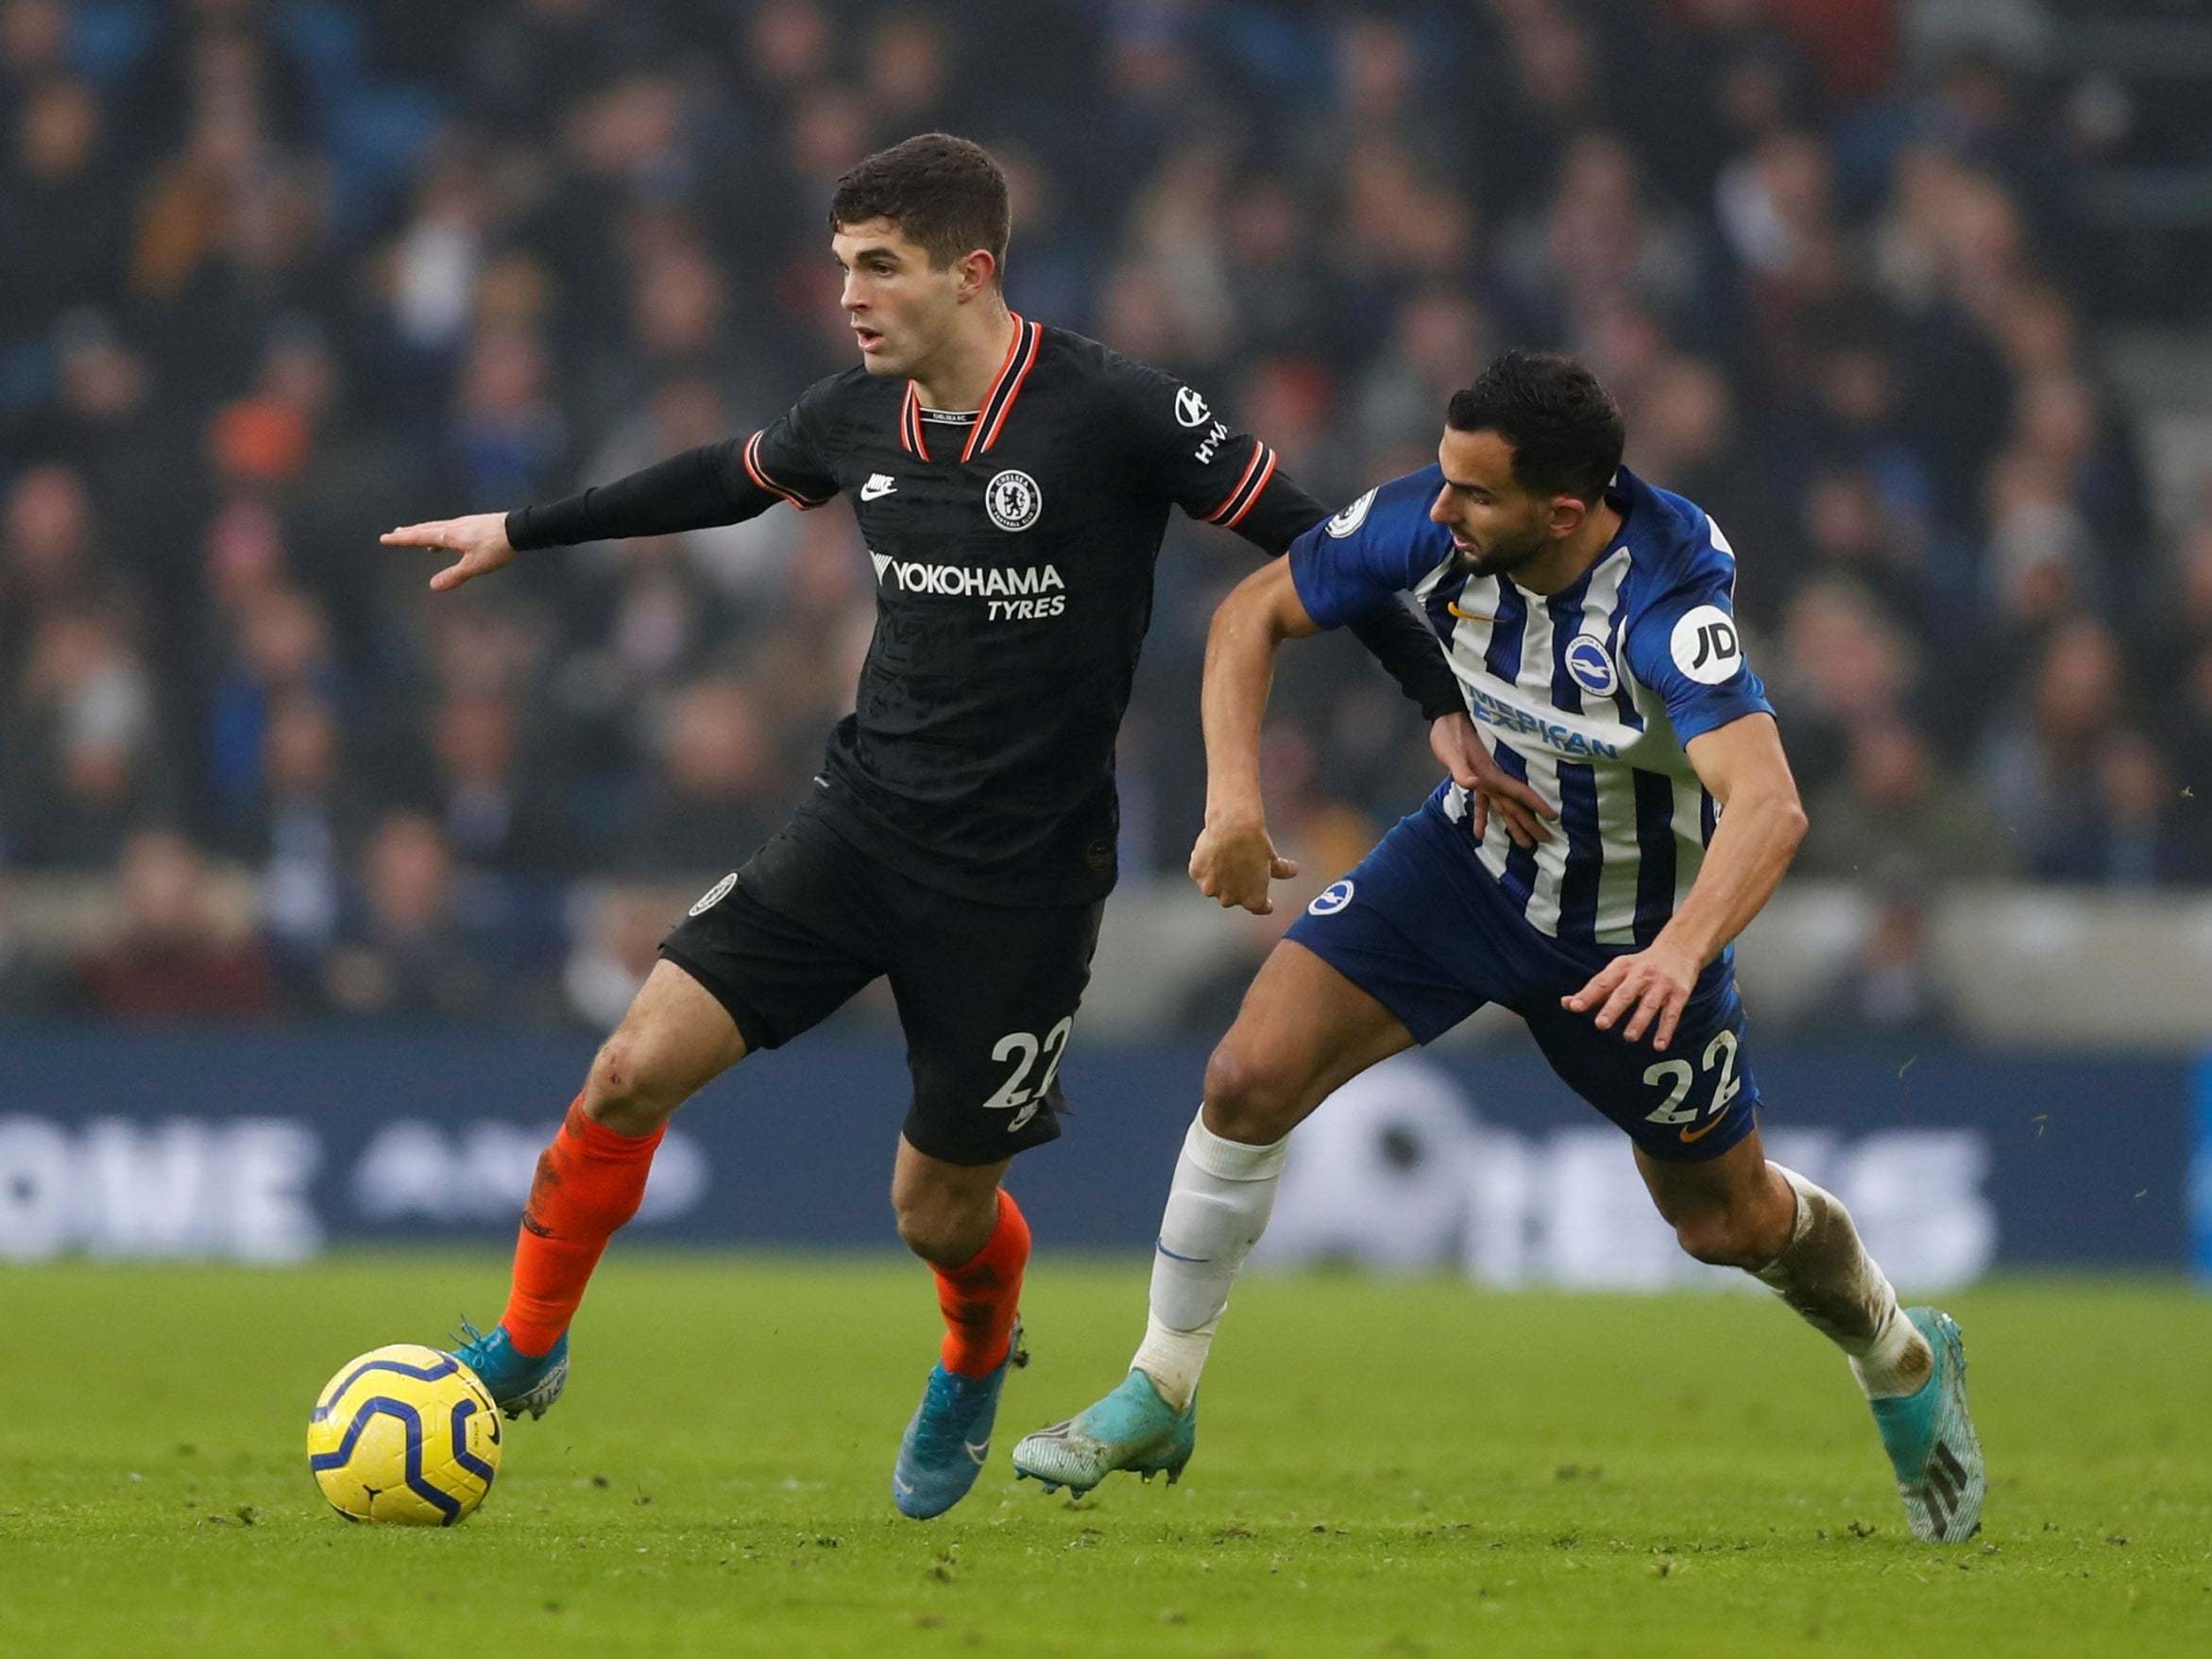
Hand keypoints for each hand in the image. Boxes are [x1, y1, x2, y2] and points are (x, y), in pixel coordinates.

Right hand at [380, 512, 516, 592]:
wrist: (519, 529)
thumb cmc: (496, 548)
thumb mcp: (474, 566)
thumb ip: (453, 576)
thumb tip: (433, 586)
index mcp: (448, 536)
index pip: (419, 537)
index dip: (401, 540)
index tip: (385, 538)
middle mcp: (452, 526)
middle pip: (425, 529)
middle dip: (408, 533)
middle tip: (393, 534)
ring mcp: (463, 523)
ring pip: (437, 527)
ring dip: (423, 531)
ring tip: (413, 535)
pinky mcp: (473, 524)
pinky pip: (449, 528)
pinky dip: (439, 534)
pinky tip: (445, 541)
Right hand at [1189, 816, 1297, 913]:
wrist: (1233, 826)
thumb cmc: (1256, 842)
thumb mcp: (1272, 858)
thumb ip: (1281, 870)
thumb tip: (1294, 871)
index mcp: (1253, 899)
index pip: (1259, 907)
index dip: (1263, 903)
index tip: (1266, 901)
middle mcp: (1230, 899)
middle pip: (1233, 898)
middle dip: (1236, 887)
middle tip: (1240, 868)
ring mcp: (1211, 888)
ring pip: (1214, 887)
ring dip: (1218, 878)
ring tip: (1224, 857)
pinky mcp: (1197, 875)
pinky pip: (1200, 873)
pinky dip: (1204, 866)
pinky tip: (1212, 852)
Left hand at [1429, 713, 1556, 847]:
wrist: (1446, 717)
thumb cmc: (1450, 733)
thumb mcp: (1452, 752)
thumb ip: (1461, 770)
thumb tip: (1473, 784)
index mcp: (1492, 773)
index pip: (1518, 792)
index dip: (1536, 804)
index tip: (1553, 817)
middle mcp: (1492, 779)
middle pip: (1514, 805)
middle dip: (1530, 823)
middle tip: (1546, 840)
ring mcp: (1485, 779)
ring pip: (1503, 806)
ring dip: (1513, 824)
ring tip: (1524, 843)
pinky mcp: (1474, 777)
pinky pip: (1483, 802)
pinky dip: (1482, 817)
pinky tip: (1480, 833)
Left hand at [1562, 939, 1700, 1049]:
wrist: (1680, 948)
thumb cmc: (1641, 965)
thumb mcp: (1618, 970)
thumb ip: (1594, 989)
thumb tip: (1565, 1003)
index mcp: (1622, 967)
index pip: (1602, 981)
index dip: (1587, 994)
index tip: (1574, 1006)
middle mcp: (1641, 974)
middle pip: (1625, 993)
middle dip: (1613, 1008)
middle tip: (1601, 1024)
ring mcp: (1661, 984)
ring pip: (1649, 1004)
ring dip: (1639, 1021)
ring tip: (1629, 1037)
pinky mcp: (1679, 993)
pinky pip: (1672, 1014)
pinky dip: (1665, 1030)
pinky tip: (1658, 1045)